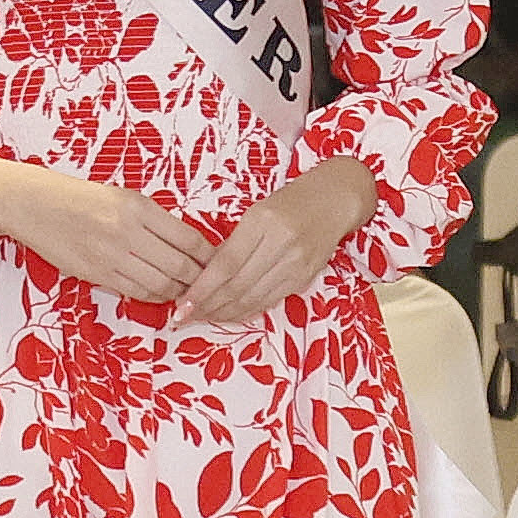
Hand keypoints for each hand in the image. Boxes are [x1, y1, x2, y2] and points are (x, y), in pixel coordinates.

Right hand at [0, 158, 220, 307]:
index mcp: (139, 207)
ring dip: (179, 293)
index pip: (189, 239)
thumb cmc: (81, 198)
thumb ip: (155, 220)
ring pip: (161, 284)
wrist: (33, 205)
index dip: (209, 257)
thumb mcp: (123, 197)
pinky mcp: (97, 274)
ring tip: (189, 293)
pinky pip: (136, 292)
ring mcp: (111, 256)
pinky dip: (155, 296)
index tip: (220, 263)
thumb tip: (190, 246)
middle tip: (211, 286)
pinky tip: (162, 294)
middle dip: (200, 280)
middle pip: (180, 267)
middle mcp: (127, 232)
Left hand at [173, 158, 374, 329]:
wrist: (335, 200)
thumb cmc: (290, 202)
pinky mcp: (306, 277)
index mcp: (263, 221)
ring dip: (226, 313)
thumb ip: (234, 243)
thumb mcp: (256, 212)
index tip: (182, 303)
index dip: (202, 289)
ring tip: (205, 317)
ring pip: (254, 299)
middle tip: (187, 315)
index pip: (225, 264)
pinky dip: (248, 311)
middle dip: (209, 306)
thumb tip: (205, 275)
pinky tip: (232, 314)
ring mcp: (297, 263)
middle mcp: (281, 244)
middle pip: (238, 286)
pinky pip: (270, 300)